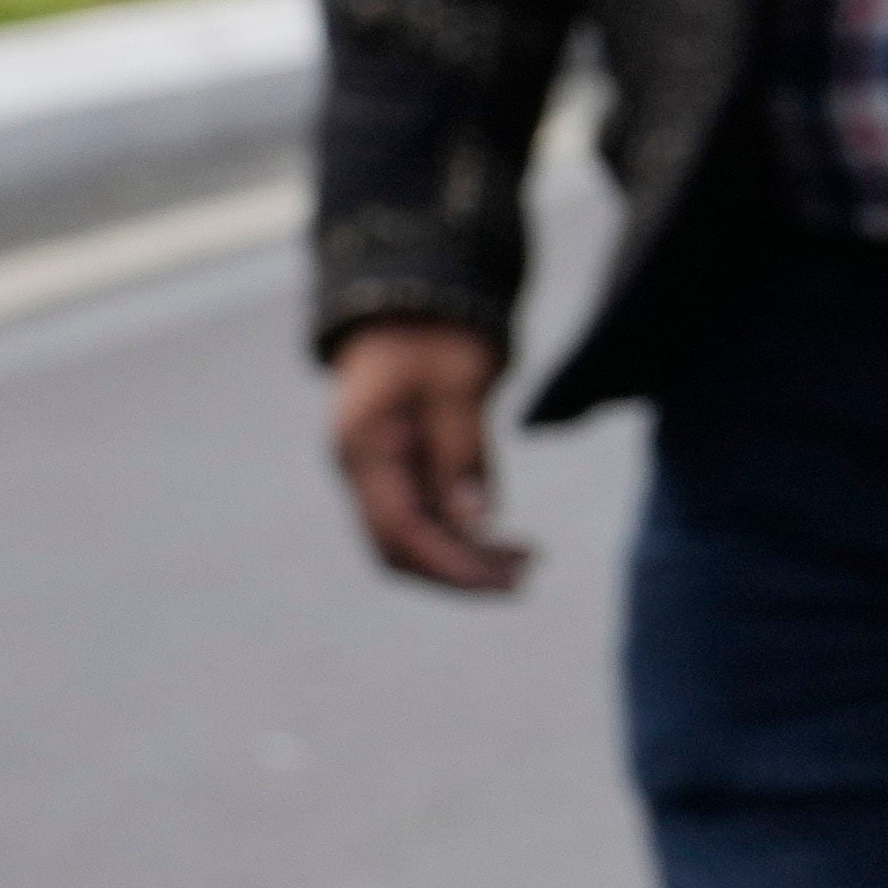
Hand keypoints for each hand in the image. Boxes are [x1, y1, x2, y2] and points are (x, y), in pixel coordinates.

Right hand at [325, 321, 528, 595]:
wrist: (414, 308)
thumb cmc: (437, 339)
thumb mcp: (458, 385)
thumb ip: (462, 453)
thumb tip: (477, 523)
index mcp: (362, 446)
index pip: (398, 529)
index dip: (451, 564)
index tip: (506, 579)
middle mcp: (359, 468)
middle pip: (398, 549)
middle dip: (459, 571)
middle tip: (525, 574)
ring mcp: (374, 475)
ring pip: (412, 542)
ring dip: (466, 559)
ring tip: (528, 559)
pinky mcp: (398, 475)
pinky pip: (425, 523)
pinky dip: (464, 538)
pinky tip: (506, 543)